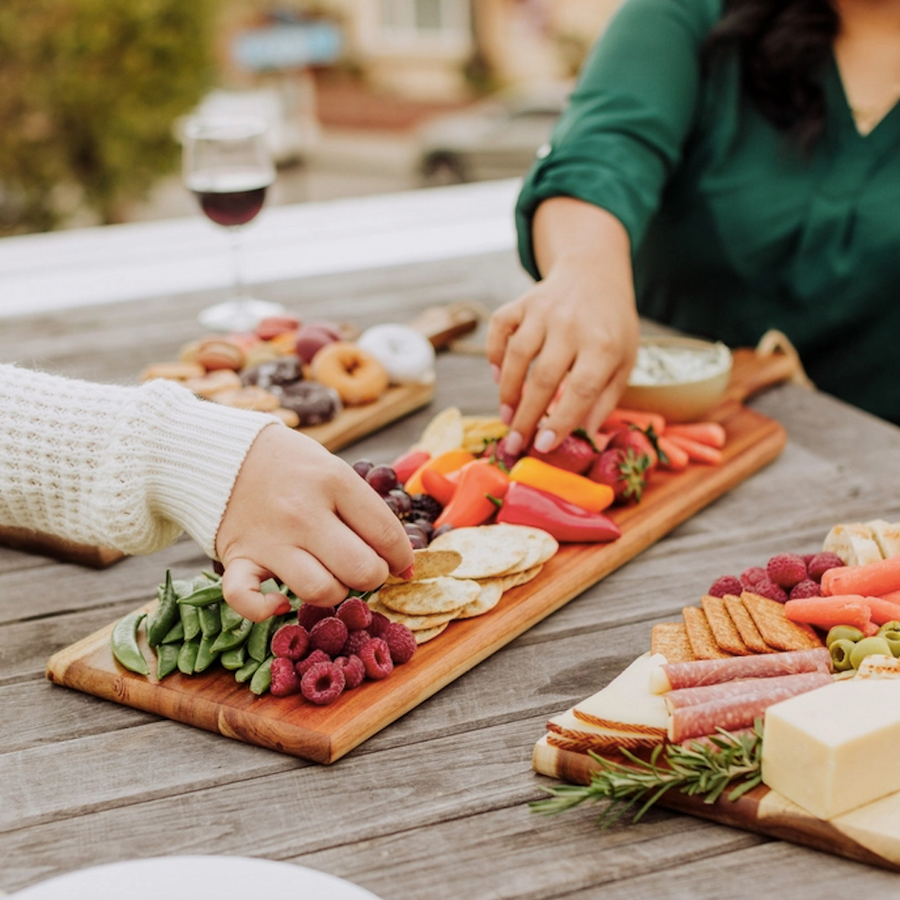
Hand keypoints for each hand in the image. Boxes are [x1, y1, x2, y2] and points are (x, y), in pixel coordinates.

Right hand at [216, 424, 413, 621]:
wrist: (227, 453)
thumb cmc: (292, 465)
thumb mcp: (335, 469)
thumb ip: (365, 509)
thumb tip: (401, 558)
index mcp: (334, 481)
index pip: (387, 534)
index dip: (403, 557)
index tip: (401, 564)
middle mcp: (303, 512)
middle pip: (361, 570)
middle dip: (374, 577)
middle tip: (366, 569)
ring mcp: (269, 538)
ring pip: (320, 591)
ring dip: (334, 593)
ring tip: (331, 577)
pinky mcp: (237, 558)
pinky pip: (247, 600)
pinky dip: (265, 610)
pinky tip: (280, 602)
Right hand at [486, 198, 638, 452]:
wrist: (595, 274)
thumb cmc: (611, 328)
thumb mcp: (624, 362)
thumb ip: (604, 400)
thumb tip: (584, 438)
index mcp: (604, 344)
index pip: (581, 389)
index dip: (561, 421)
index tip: (544, 446)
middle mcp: (572, 325)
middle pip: (544, 378)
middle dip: (526, 417)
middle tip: (515, 445)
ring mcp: (544, 310)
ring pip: (517, 355)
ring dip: (508, 392)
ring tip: (507, 418)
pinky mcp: (522, 302)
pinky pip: (499, 328)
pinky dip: (494, 354)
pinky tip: (498, 377)